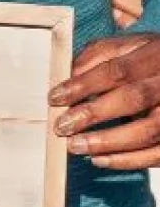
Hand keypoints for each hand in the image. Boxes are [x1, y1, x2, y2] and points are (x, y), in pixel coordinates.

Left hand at [50, 33, 159, 168]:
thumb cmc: (153, 61)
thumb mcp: (132, 46)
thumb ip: (101, 54)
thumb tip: (69, 74)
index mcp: (155, 55)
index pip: (118, 70)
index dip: (85, 84)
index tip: (56, 97)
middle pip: (133, 99)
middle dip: (94, 114)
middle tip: (62, 126)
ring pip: (147, 131)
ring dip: (107, 142)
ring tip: (75, 146)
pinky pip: (156, 155)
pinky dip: (126, 161)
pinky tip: (99, 159)